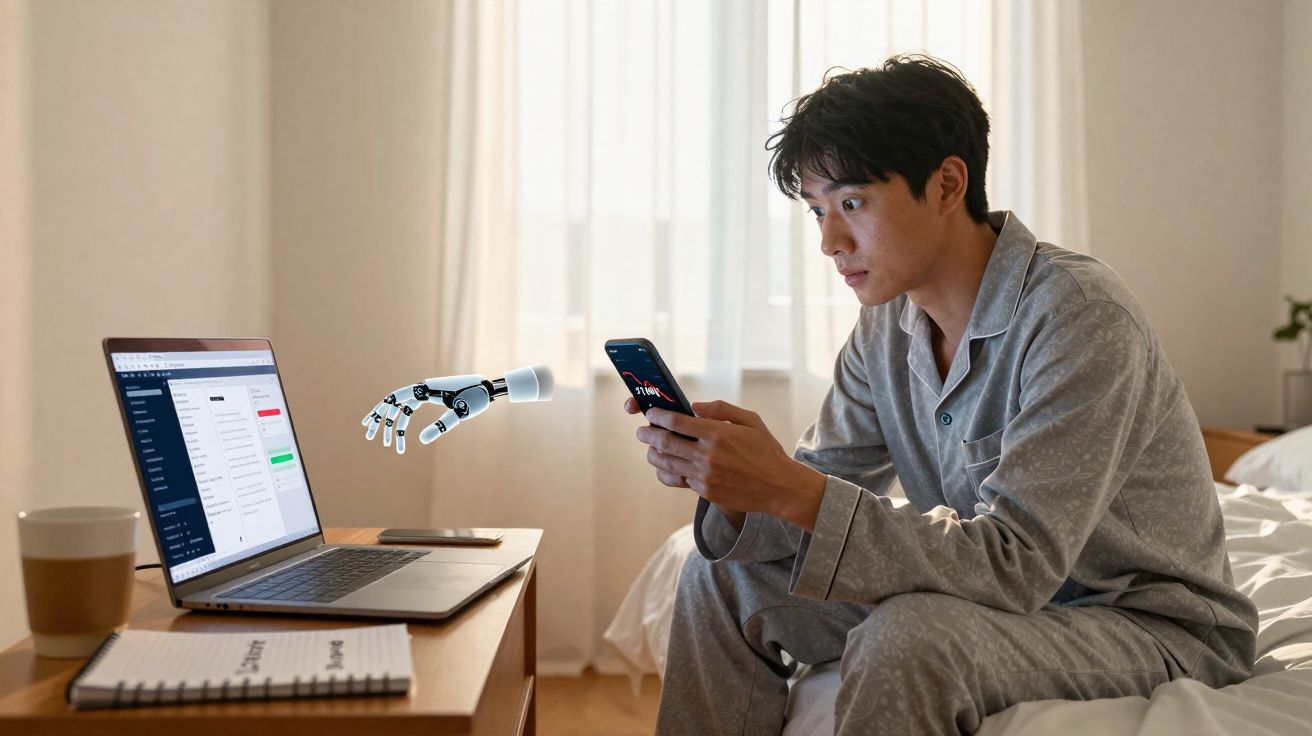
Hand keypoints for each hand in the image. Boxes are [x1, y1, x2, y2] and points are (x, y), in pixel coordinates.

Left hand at [626, 398, 827, 531]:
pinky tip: (665, 466)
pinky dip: (667, 472)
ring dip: (653, 454)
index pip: (677, 422)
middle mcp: (708, 455)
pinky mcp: (705, 491)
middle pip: (665, 442)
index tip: (651, 413)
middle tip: (641, 432)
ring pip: (667, 464)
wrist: (779, 486)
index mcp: (717, 433)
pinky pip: (678, 480)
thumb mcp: (750, 420)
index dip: (658, 416)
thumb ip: (721, 409)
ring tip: (650, 448)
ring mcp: (705, 475)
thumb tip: (694, 406)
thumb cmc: (766, 450)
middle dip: (647, 435)